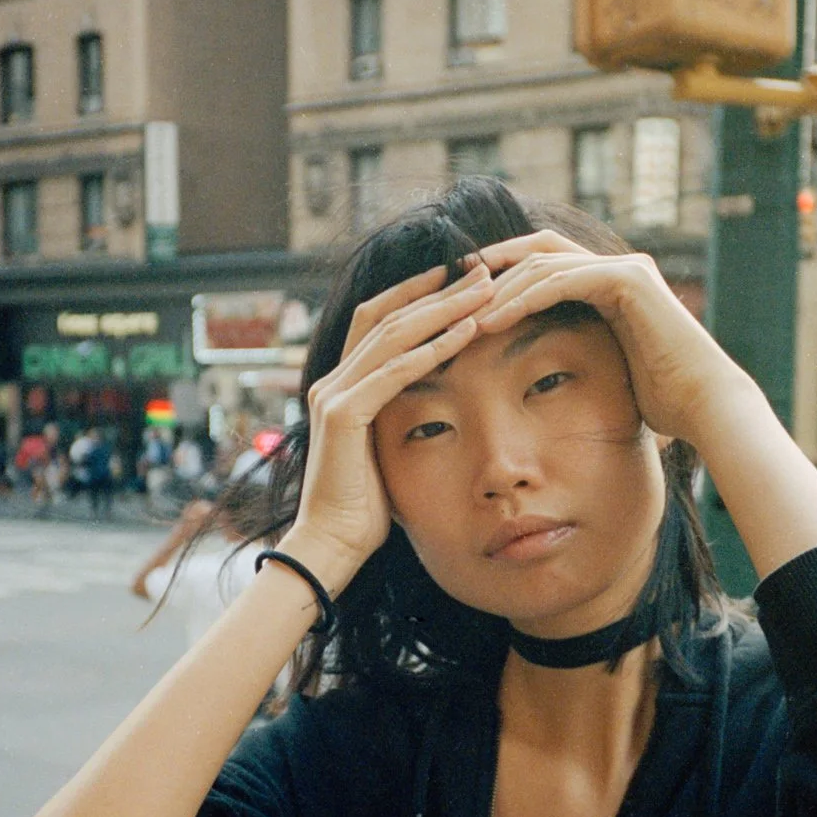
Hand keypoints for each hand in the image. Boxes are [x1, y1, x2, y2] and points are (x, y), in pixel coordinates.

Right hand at [286, 262, 495, 588]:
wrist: (331, 547)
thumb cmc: (364, 508)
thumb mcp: (386, 449)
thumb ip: (400, 416)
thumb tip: (438, 403)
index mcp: (341, 383)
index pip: (380, 318)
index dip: (420, 292)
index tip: (464, 277)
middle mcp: (332, 379)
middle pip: (387, 313)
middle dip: (437, 289)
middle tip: (484, 269)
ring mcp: (333, 395)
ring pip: (392, 334)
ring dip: (442, 309)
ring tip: (485, 291)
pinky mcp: (342, 417)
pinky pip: (392, 373)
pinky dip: (430, 350)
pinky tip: (466, 333)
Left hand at [471, 231, 726, 445]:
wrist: (704, 406)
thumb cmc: (665, 402)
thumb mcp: (612, 372)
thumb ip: (586, 355)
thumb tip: (551, 380)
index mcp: (613, 284)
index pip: (548, 261)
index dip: (505, 271)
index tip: (466, 294)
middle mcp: (620, 267)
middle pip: (540, 249)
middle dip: (494, 267)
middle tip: (452, 289)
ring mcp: (625, 269)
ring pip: (545, 263)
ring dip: (501, 287)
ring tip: (465, 312)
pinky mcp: (628, 280)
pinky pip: (560, 280)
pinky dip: (523, 298)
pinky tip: (493, 321)